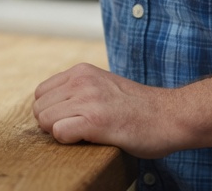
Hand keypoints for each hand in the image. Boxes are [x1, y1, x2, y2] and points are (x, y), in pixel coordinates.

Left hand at [32, 62, 182, 158]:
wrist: (172, 116)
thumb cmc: (140, 109)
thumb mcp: (104, 86)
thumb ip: (80, 91)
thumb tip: (51, 108)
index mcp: (81, 72)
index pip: (41, 93)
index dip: (51, 111)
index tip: (69, 120)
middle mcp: (81, 81)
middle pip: (39, 108)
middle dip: (52, 123)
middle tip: (76, 130)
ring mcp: (87, 99)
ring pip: (45, 120)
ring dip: (59, 132)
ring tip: (85, 134)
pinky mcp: (95, 120)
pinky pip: (58, 132)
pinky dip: (68, 140)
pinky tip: (89, 139)